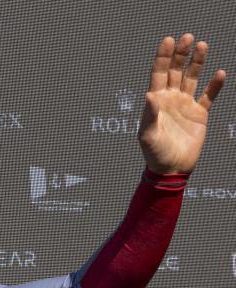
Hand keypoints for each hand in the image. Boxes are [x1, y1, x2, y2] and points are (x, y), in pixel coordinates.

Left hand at [139, 34, 225, 173]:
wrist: (171, 168)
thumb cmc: (155, 153)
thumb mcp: (148, 135)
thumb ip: (149, 115)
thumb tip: (149, 94)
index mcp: (155, 101)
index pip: (159, 73)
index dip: (163, 57)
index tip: (168, 40)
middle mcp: (170, 99)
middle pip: (176, 71)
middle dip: (180, 54)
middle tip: (187, 37)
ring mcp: (185, 105)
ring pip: (192, 78)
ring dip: (197, 63)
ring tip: (202, 45)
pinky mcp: (199, 114)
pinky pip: (208, 96)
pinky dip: (214, 85)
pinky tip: (220, 73)